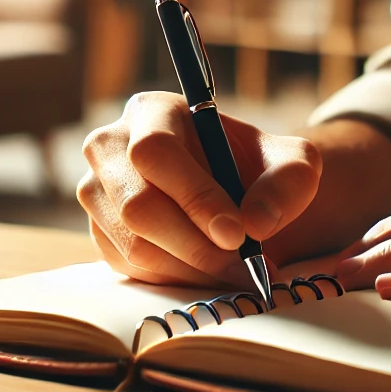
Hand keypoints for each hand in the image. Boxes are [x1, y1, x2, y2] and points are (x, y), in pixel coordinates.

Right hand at [78, 92, 321, 286]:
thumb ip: (288, 183)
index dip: (193, 195)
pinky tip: (212, 272)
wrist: (238, 194)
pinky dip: (177, 280)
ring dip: (191, 268)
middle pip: (137, 204)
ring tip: (237, 271)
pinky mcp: (100, 234)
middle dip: (196, 243)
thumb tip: (256, 222)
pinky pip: (131, 268)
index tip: (237, 233)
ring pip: (133, 244)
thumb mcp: (292, 163)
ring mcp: (98, 192)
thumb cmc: (261, 169)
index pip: (155, 151)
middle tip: (243, 263)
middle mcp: (110, 147)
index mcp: (151, 111)